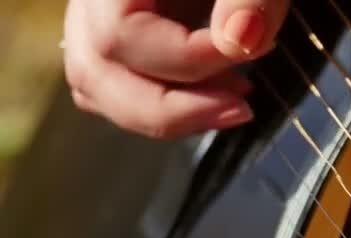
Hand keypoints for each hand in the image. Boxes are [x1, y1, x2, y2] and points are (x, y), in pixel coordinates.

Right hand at [63, 0, 288, 138]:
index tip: (255, 47)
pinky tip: (208, 95)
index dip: (189, 60)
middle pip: (93, 73)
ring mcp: (96, 11)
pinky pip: (112, 80)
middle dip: (171, 110)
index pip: (119, 36)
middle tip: (242, 109)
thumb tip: (241, 39)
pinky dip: (155, 101)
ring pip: (95, 84)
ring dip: (164, 112)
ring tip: (231, 103)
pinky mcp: (118, 25)